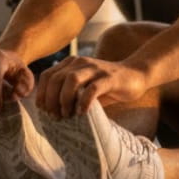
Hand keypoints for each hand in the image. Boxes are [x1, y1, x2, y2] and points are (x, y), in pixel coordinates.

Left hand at [34, 56, 148, 118]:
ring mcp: (96, 69)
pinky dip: (84, 102)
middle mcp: (81, 62)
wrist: (136, 74)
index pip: (47, 75)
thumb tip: (52, 112)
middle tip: (55, 116)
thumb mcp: (85, 87)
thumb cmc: (108, 85)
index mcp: (72, 63)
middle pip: (56, 79)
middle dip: (51, 100)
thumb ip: (70, 93)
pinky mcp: (109, 78)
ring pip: (71, 80)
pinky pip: (92, 89)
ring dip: (65, 99)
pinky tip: (83, 112)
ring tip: (67, 114)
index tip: (44, 110)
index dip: (42, 94)